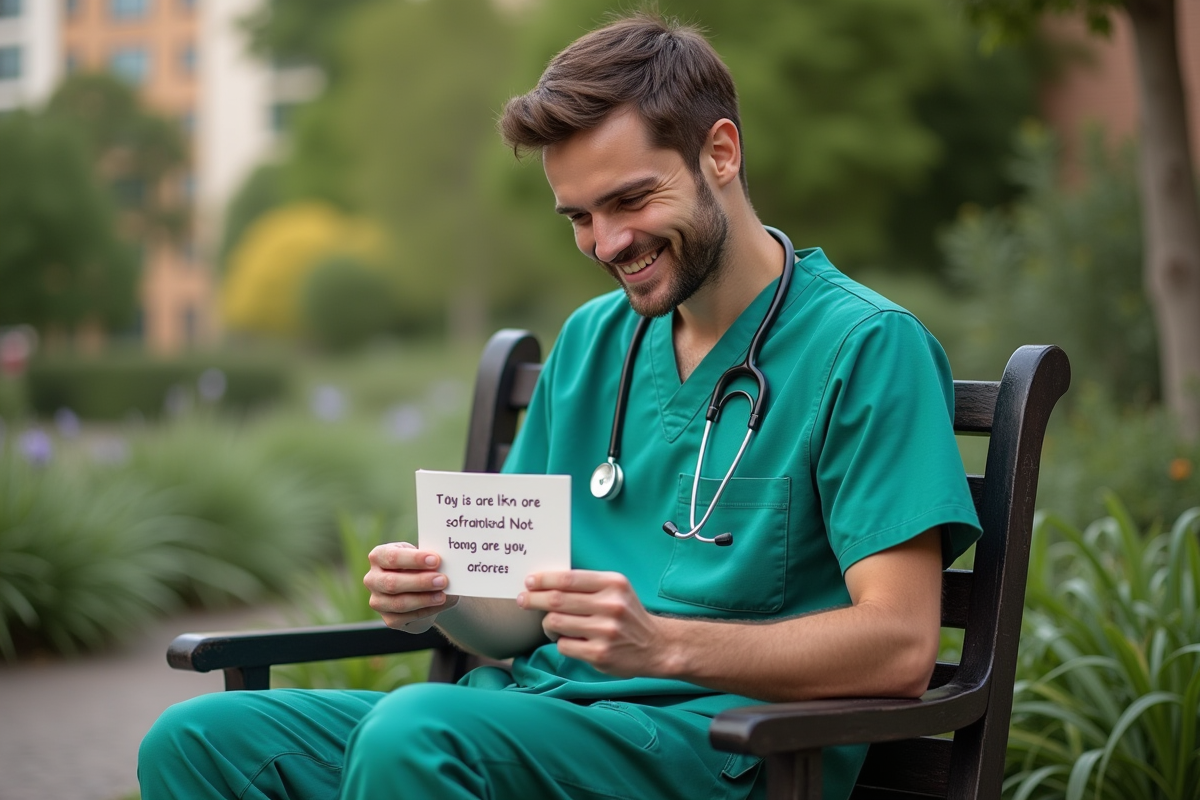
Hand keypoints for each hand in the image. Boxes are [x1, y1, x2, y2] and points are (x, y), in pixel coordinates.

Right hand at [364, 542, 457, 632]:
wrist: (421, 589)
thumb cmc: (421, 567)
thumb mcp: (423, 557)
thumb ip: (430, 559)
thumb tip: (447, 565)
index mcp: (379, 556)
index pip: (392, 557)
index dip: (414, 559)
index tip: (435, 560)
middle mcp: (372, 579)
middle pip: (392, 582)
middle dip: (420, 582)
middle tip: (442, 580)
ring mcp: (378, 601)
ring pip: (399, 603)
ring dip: (424, 599)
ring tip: (443, 595)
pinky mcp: (388, 619)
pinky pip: (406, 617)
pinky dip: (426, 611)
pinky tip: (440, 604)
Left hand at [517, 570, 668, 677]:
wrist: (656, 646)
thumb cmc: (628, 615)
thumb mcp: (616, 590)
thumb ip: (587, 585)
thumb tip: (547, 582)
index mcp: (613, 584)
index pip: (568, 579)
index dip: (544, 579)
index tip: (529, 581)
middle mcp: (610, 606)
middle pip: (557, 600)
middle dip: (534, 599)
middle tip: (523, 600)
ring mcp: (605, 631)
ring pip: (556, 623)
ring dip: (547, 624)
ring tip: (551, 625)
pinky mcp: (600, 654)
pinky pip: (564, 645)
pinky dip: (561, 642)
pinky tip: (570, 640)